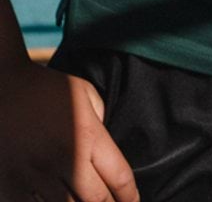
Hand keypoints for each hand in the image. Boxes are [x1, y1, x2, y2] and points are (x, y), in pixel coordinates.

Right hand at [0, 61, 137, 201]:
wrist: (0, 87)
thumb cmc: (44, 88)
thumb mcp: (84, 94)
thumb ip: (101, 122)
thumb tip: (106, 151)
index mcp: (89, 136)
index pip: (120, 177)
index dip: (130, 196)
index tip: (133, 201)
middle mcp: (65, 159)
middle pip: (96, 199)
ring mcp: (36, 174)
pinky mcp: (11, 184)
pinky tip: (59, 201)